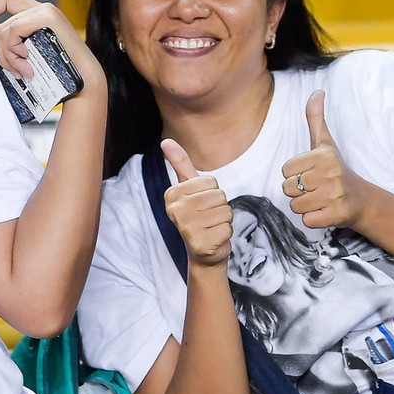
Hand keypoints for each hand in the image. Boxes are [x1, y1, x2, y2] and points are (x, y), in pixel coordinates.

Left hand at [0, 0, 103, 91]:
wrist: (83, 81)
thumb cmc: (59, 71)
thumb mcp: (30, 53)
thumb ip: (12, 39)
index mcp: (39, 15)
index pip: (7, 0)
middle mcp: (42, 9)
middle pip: (3, 24)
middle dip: (2, 51)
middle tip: (14, 70)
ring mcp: (46, 11)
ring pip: (5, 30)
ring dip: (9, 56)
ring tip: (23, 71)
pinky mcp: (47, 17)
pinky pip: (14, 30)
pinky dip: (13, 49)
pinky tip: (26, 61)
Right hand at [162, 139, 232, 267]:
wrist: (203, 252)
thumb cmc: (198, 215)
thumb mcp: (188, 187)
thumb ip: (179, 163)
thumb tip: (165, 141)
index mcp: (172, 194)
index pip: (211, 182)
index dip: (212, 192)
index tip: (201, 204)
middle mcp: (176, 211)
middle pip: (219, 196)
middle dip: (220, 207)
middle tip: (208, 218)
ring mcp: (186, 229)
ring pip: (225, 211)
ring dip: (224, 220)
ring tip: (211, 227)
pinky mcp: (200, 244)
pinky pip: (228, 228)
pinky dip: (225, 234)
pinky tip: (213, 238)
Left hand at [280, 90, 388, 233]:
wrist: (362, 200)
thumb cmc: (337, 169)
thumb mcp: (325, 142)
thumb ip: (316, 118)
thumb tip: (317, 91)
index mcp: (323, 155)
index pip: (285, 170)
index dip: (295, 173)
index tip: (312, 173)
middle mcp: (330, 174)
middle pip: (287, 188)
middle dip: (299, 191)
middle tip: (317, 187)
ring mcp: (334, 196)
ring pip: (295, 205)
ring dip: (305, 205)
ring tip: (321, 198)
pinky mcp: (335, 215)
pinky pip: (305, 220)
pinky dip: (313, 219)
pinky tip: (325, 210)